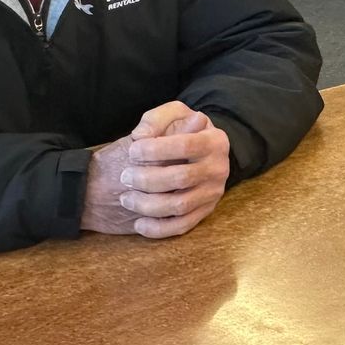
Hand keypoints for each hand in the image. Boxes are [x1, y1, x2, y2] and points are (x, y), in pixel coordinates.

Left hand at [80, 101, 231, 238]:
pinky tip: (138, 223)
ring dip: (148, 205)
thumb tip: (141, 136)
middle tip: (125, 177)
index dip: (156, 149)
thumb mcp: (173, 115)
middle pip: (182, 178)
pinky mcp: (205, 211)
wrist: (201, 152)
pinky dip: (159, 229)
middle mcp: (219, 168)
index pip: (186, 145)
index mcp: (214, 140)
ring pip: (180, 205)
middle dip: (147, 179)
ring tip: (126, 199)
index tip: (132, 150)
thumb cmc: (182, 131)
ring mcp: (213, 193)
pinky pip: (183, 225)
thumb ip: (155, 120)